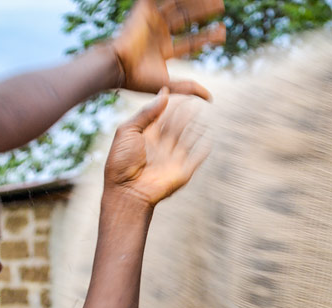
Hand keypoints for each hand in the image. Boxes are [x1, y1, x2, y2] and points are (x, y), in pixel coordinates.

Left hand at [105, 88, 208, 205]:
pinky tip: (210, 138)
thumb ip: (145, 113)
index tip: (181, 92)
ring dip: (196, 127)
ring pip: (188, 138)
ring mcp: (173, 157)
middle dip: (185, 113)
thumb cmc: (120, 162)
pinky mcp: (183, 170)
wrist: (127, 191)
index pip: (163, 115)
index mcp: (147, 135)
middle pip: (177, 124)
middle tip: (195, 99)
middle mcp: (161, 145)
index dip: (172, 104)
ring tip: (204, 114)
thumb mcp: (127, 131)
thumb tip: (164, 93)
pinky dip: (204, 148)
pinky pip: (197, 157)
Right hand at [112, 0, 225, 99]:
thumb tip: (210, 98)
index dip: (207, 37)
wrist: (117, 67)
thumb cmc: (138, 79)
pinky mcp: (143, 10)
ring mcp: (151, 21)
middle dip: (204, 14)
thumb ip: (189, 88)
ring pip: (178, 7)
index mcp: (164, 50)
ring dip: (195, 2)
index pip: (191, 41)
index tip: (223, 33)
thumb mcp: (169, 85)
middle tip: (221, 8)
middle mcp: (159, 33)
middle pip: (186, 20)